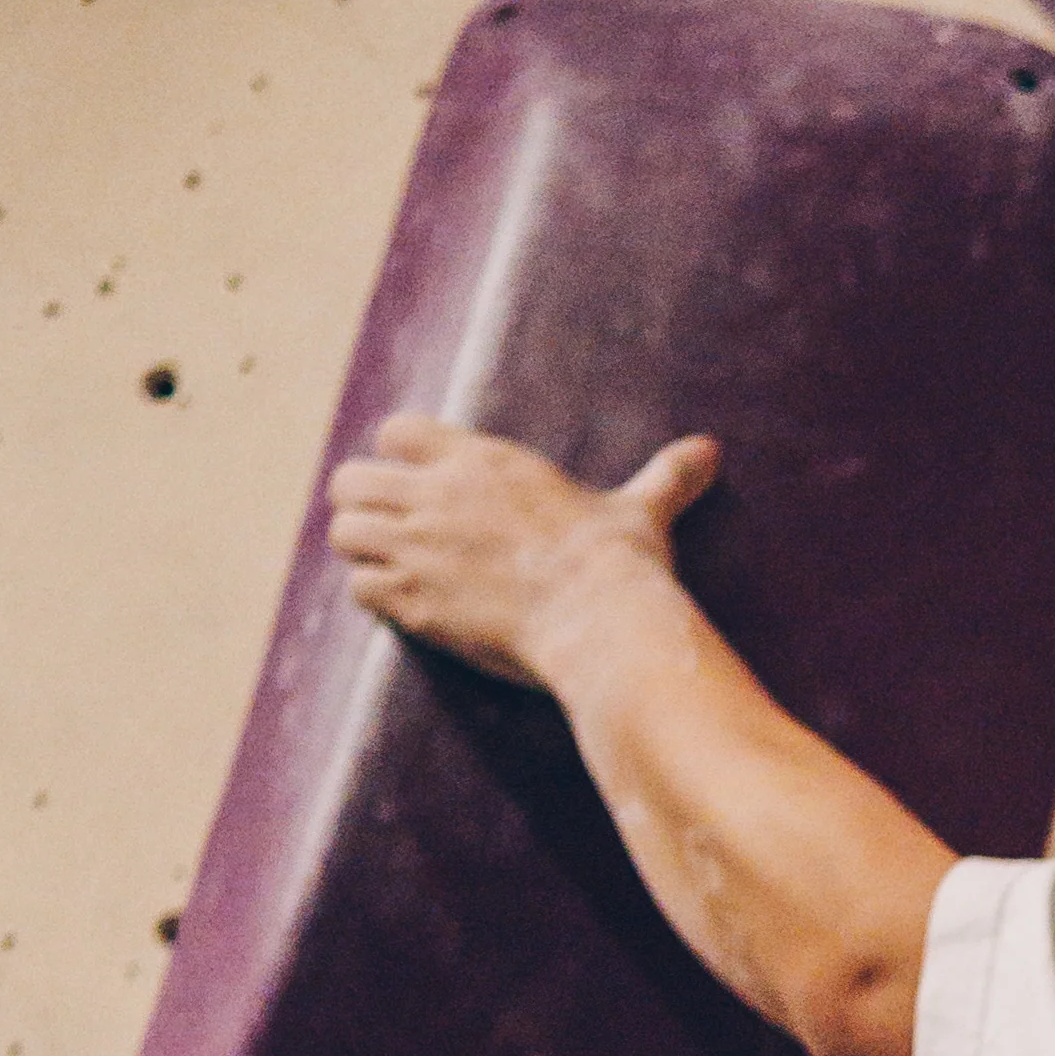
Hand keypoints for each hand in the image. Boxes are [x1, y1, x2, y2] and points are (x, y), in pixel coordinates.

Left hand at [324, 417, 719, 684]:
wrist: (603, 623)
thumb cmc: (621, 566)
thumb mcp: (641, 511)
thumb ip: (664, 478)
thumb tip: (711, 453)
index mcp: (479, 460)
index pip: (395, 432)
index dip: (400, 459)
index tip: (422, 488)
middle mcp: (435, 495)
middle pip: (349, 480)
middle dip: (364, 506)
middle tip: (394, 535)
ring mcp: (417, 549)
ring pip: (343, 533)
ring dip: (362, 552)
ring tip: (393, 573)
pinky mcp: (414, 602)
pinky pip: (358, 589)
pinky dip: (374, 599)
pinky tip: (406, 609)